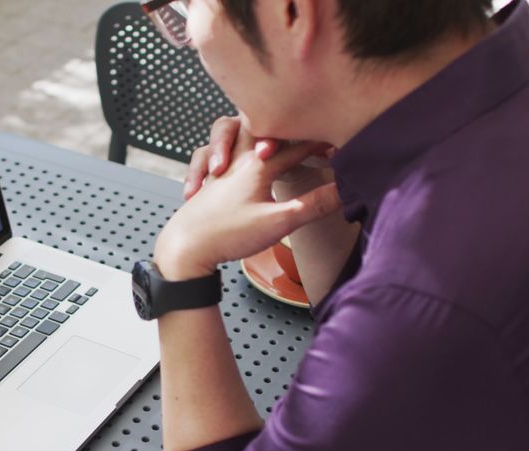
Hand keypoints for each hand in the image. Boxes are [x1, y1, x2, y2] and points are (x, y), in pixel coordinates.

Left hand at [155, 128, 342, 279]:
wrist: (184, 247)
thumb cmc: (227, 234)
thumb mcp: (278, 223)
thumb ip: (313, 204)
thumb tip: (344, 191)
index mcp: (258, 163)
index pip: (298, 144)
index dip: (321, 143)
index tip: (340, 146)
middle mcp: (237, 157)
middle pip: (264, 126)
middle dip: (286, 126)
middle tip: (305, 131)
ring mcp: (219, 165)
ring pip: (230, 130)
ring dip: (248, 132)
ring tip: (264, 142)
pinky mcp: (206, 178)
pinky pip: (208, 151)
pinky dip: (218, 150)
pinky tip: (223, 165)